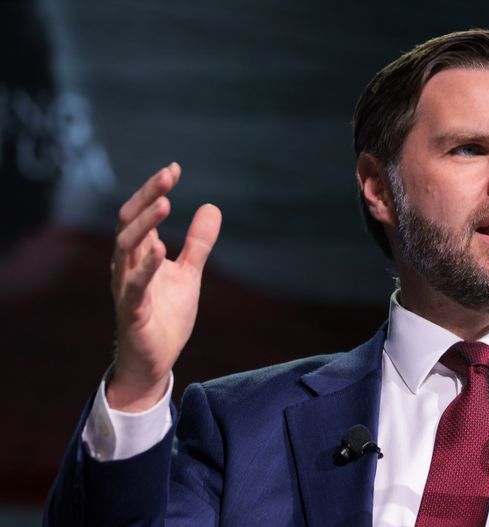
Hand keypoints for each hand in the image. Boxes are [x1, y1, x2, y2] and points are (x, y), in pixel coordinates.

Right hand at [108, 163, 221, 411]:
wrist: (155, 361)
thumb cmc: (165, 316)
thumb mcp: (189, 274)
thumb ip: (198, 243)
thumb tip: (211, 207)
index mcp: (139, 255)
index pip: (140, 214)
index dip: (153, 190)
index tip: (174, 169)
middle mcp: (126, 267)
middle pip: (128, 224)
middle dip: (146, 197)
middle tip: (168, 176)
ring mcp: (126, 289)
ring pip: (125, 249)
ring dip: (144, 225)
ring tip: (164, 203)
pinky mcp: (132, 312)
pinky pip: (135, 287)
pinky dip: (146, 268)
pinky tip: (160, 250)